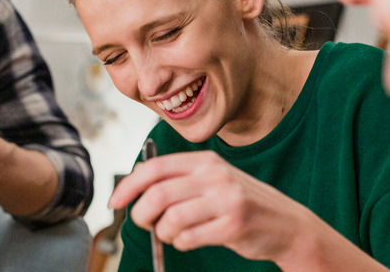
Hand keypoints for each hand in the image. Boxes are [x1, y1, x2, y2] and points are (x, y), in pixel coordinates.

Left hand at [109, 150, 308, 262]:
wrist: (288, 224)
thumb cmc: (240, 203)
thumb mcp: (212, 180)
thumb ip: (178, 180)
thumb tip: (132, 190)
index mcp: (204, 161)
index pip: (153, 168)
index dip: (128, 186)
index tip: (115, 202)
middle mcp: (215, 175)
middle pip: (158, 194)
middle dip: (141, 214)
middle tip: (145, 223)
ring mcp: (226, 200)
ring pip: (171, 219)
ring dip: (163, 233)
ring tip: (172, 234)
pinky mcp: (234, 225)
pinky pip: (189, 238)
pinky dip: (181, 243)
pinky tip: (190, 240)